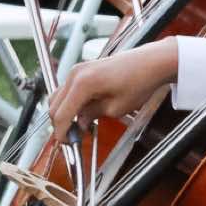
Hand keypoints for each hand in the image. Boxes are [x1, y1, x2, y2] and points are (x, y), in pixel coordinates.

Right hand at [48, 39, 176, 133]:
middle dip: (60, 123)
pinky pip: (67, 89)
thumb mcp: (117, 107)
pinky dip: (69, 102)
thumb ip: (93, 115)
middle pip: (54, 105)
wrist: (150, 62)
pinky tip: (82, 111)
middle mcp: (74, 75)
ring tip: (78, 125)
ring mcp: (76, 70)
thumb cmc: (139, 81)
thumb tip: (80, 123)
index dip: (61, 132)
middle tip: (72, 137)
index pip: (61, 114)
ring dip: (64, 112)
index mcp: (82, 84)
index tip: (66, 143)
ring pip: (58, 97)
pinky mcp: (81, 69)